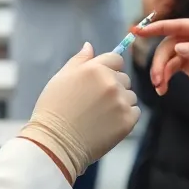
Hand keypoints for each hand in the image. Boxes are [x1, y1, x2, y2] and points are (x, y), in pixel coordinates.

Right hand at [20, 43, 140, 181]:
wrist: (56, 142)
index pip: (116, 59)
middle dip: (114, 86)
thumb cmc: (53, 110)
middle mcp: (111, 82)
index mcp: (95, 69)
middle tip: (95, 102)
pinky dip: (125, 117)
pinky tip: (108, 123)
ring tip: (100, 115)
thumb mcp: (61, 78)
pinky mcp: (127, 120)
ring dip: (120, 102)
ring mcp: (121, 102)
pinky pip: (135, 112)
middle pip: (124, 78)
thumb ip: (79, 60)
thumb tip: (89, 46)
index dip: (109, 69)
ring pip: (130, 96)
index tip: (99, 82)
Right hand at [136, 19, 188, 124]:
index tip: (138, 31)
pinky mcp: (188, 67)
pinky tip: (162, 89)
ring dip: (160, 71)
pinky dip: (164, 78)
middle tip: (156, 78)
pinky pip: (170, 69)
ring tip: (159, 86)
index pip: (177, 25)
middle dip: (159, 60)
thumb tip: (177, 48)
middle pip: (168, 44)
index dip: (156, 28)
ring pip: (166, 57)